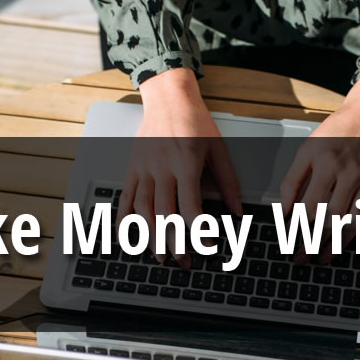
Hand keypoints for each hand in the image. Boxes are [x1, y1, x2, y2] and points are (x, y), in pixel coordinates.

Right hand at [120, 69, 241, 267]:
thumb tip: (237, 210)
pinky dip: (123, 219)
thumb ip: (228, 182)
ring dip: (150, 237)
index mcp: (186, 163)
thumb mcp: (218, 149)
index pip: (191, 206)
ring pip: (143, 210)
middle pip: (165, 214)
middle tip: (183, 261)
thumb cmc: (195, 121)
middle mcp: (162, 168)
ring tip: (159, 256)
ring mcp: (144, 169)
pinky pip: (125, 197)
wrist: (168, 98)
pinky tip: (125, 237)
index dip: (199, 231)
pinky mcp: (133, 168)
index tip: (206, 247)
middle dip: (174, 242)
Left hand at [280, 78, 359, 262]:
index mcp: (326, 165)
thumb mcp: (306, 149)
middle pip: (332, 219)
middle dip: (314, 243)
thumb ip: (292, 180)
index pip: (310, 206)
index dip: (298, 228)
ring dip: (339, 245)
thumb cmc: (337, 131)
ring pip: (354, 222)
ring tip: (324, 259)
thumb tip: (283, 210)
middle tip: (303, 259)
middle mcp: (349, 175)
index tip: (289, 242)